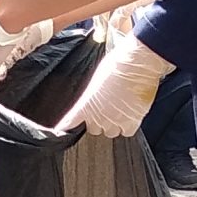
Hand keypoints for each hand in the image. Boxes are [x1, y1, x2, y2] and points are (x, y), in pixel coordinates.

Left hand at [59, 27, 173, 136]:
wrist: (136, 63)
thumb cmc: (117, 64)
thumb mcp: (97, 79)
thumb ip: (93, 94)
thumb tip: (96, 98)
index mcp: (86, 103)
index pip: (70, 121)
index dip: (65, 127)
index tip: (60, 131)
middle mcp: (98, 115)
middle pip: (94, 129)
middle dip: (98, 122)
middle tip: (106, 110)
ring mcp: (114, 120)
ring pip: (110, 132)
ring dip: (113, 124)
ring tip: (120, 110)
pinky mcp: (131, 122)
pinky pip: (126, 132)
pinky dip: (128, 126)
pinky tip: (130, 115)